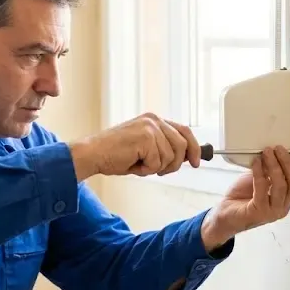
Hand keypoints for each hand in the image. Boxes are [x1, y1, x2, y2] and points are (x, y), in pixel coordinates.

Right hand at [67, 112, 200, 179]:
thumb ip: (163, 148)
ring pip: (170, 157)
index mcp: (154, 120)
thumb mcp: (145, 149)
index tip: (197, 162)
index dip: (194, 148)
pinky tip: (132, 164)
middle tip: (158, 170)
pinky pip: (157, 163)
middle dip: (174, 164)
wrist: (93, 154)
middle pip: (182, 145)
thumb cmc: (114, 154)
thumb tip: (185, 158)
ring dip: (155, 168)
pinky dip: (145, 170)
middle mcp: (154, 120)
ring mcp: (150, 127)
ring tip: (138, 164)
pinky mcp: (146, 138)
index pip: (184, 131)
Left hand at [200, 146, 289, 249]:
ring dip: (274, 166)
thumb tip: (275, 152)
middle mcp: (283, 206)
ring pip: (281, 186)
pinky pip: (262, 189)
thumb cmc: (243, 198)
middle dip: (288, 163)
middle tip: (278, 149)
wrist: (225, 215)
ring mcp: (272, 211)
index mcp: (287, 199)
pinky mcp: (258, 211)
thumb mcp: (261, 180)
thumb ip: (270, 170)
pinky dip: (259, 173)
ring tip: (267, 153)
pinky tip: (255, 163)